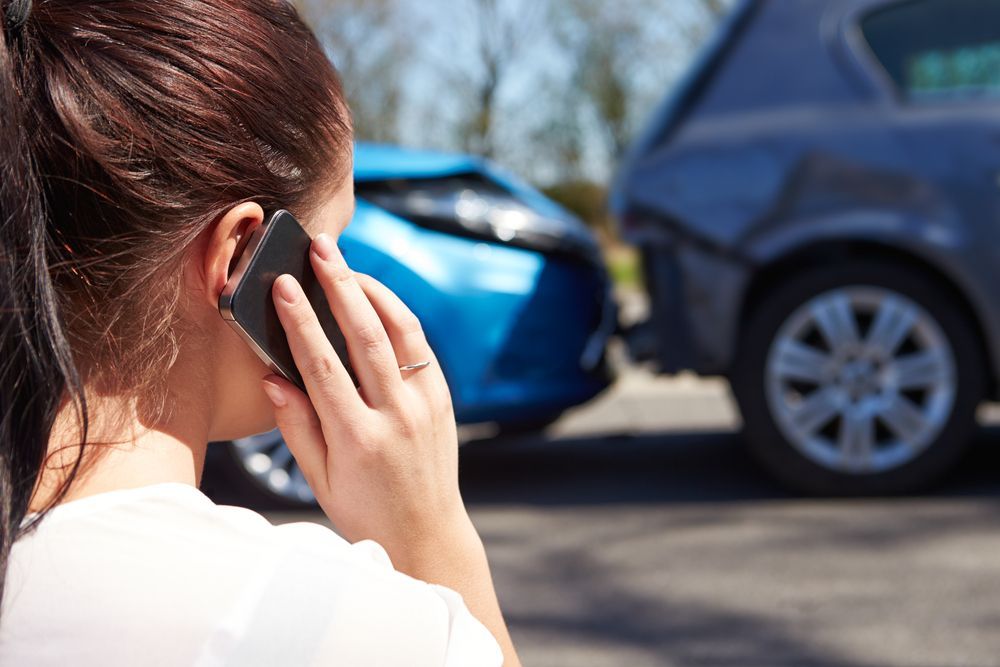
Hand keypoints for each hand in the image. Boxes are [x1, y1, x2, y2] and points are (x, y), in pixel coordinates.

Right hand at [259, 232, 471, 559]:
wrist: (426, 533)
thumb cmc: (364, 510)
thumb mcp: (319, 480)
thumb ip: (296, 427)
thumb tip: (273, 377)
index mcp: (357, 439)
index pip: (323, 366)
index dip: (300, 321)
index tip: (283, 285)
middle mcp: (396, 416)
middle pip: (365, 335)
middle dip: (339, 285)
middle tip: (321, 248)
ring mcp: (425, 405)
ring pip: (400, 332)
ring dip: (372, 290)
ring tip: (346, 263)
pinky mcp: (443, 400)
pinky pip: (419, 346)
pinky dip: (398, 315)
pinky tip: (375, 297)